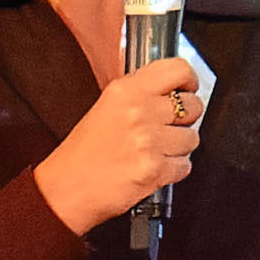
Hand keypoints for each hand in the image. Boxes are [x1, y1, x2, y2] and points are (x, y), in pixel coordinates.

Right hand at [36, 48, 213, 240]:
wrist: (66, 189)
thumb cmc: (84, 153)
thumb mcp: (107, 106)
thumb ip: (140, 94)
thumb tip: (174, 91)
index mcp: (126, 90)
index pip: (179, 70)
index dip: (189, 82)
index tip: (187, 91)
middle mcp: (139, 110)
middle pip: (192, 106)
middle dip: (185, 120)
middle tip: (168, 130)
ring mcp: (148, 140)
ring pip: (192, 138)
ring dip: (179, 148)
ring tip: (156, 153)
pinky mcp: (154, 168)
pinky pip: (184, 166)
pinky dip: (173, 171)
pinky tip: (153, 169)